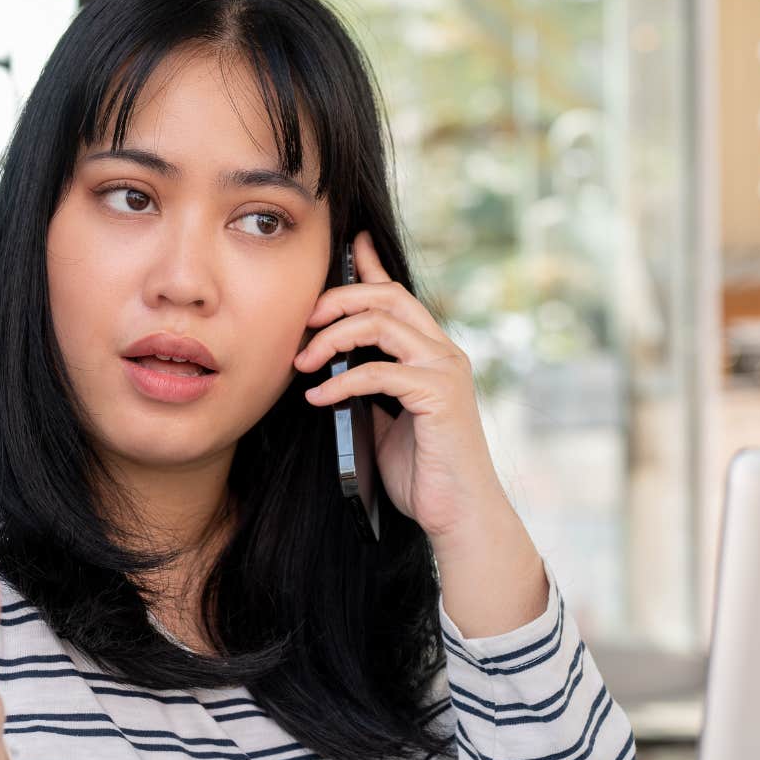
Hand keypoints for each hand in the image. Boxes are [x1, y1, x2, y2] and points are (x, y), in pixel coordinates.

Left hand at [293, 229, 508, 545]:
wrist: (457, 513)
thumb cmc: (421, 471)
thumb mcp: (384, 420)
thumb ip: (368, 386)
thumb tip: (329, 366)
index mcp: (431, 352)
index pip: (398, 293)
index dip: (369, 264)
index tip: (342, 246)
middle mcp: (443, 352)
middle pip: (387, 295)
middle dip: (337, 299)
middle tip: (301, 324)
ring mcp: (445, 370)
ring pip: (382, 322)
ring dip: (333, 336)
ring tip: (302, 362)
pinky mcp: (439, 395)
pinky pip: (379, 371)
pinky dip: (341, 381)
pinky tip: (317, 397)